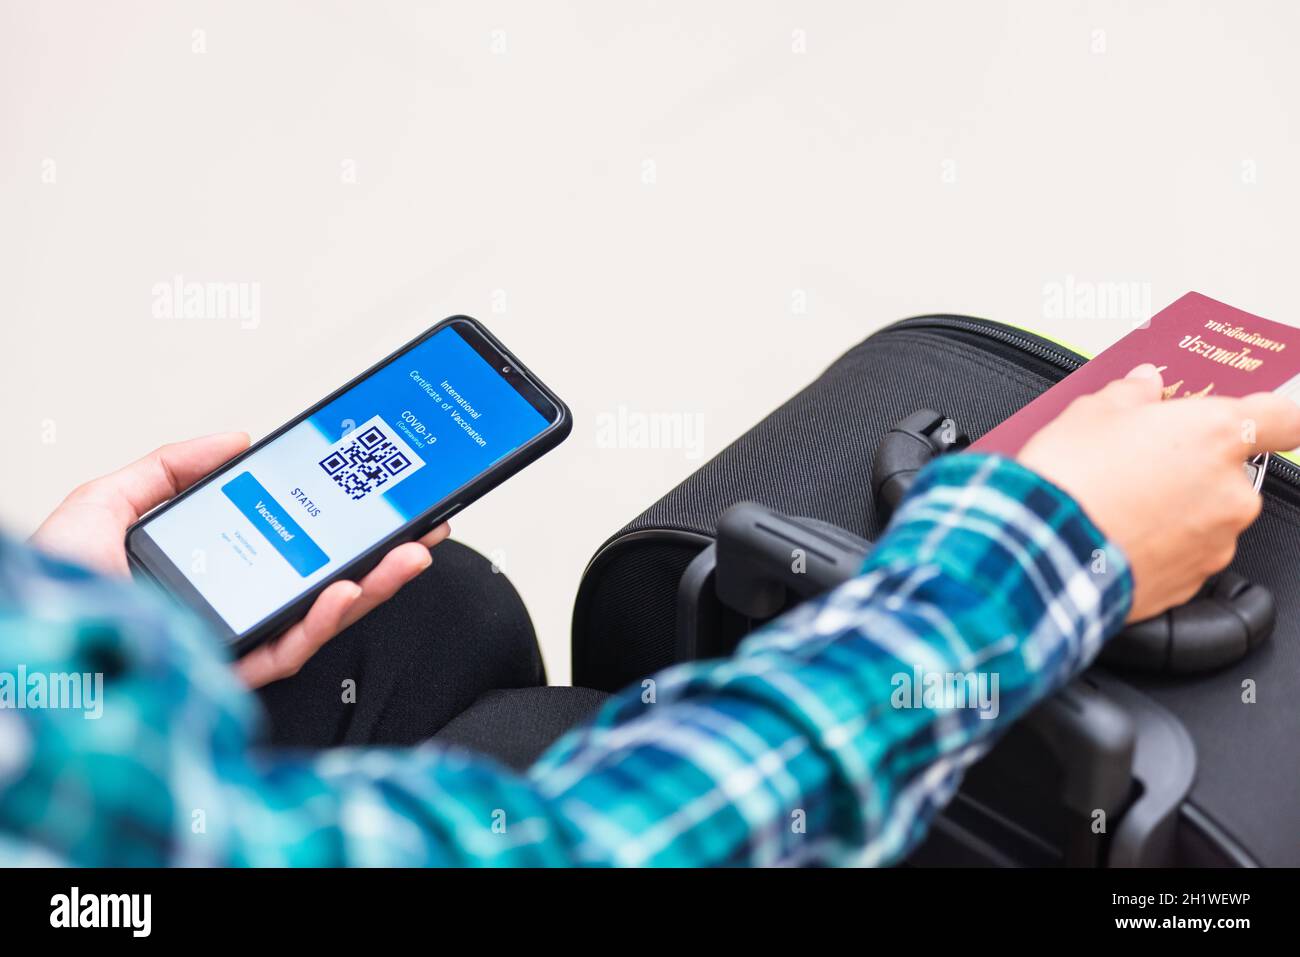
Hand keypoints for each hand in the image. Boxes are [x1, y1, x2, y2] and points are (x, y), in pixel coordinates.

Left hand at [30, 433, 449, 687]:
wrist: (24, 650)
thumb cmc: (45, 594)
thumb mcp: (104, 503)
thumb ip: (171, 467)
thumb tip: (234, 438)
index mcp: (203, 570)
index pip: (284, 544)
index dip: (333, 521)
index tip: (369, 494)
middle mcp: (223, 609)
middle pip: (317, 580)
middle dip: (377, 553)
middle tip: (419, 526)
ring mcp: (227, 645)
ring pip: (317, 619)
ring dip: (371, 586)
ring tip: (408, 554)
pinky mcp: (223, 675)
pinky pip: (286, 650)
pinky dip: (321, 620)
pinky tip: (347, 590)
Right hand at [1018, 364, 1299, 621]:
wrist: (1044, 551)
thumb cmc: (1071, 480)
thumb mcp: (1090, 413)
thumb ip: (1131, 395)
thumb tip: (1144, 386)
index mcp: (1216, 434)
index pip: (1284, 418)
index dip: (1274, 414)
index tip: (1265, 416)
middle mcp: (1230, 490)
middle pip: (1231, 472)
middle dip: (1192, 467)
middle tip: (1142, 463)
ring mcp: (1216, 541)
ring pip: (1207, 515)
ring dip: (1177, 508)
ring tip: (1122, 505)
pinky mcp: (1193, 581)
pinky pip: (1185, 553)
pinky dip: (1160, 544)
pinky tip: (1120, 534)